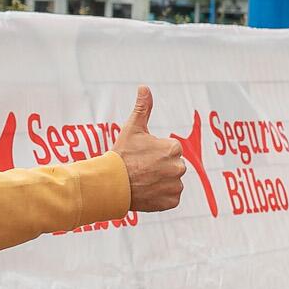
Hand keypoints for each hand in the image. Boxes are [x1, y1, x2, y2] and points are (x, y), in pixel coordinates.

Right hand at [112, 87, 184, 213]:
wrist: (109, 184)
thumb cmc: (121, 155)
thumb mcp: (132, 129)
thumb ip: (143, 108)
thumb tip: (144, 87)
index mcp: (173, 148)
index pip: (171, 150)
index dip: (156, 153)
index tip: (143, 156)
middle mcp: (179, 167)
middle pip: (173, 166)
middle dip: (160, 168)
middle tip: (141, 170)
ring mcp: (176, 186)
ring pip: (172, 182)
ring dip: (160, 182)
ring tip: (143, 181)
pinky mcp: (172, 201)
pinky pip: (171, 198)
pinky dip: (161, 197)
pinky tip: (147, 193)